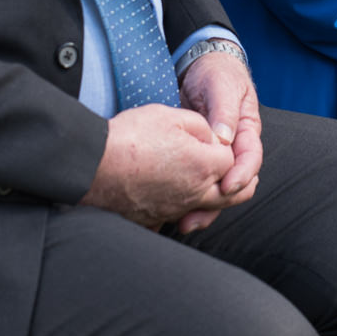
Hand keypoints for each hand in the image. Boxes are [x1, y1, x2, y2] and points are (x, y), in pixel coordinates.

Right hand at [80, 103, 235, 228]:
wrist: (93, 165)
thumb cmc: (130, 137)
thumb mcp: (169, 115)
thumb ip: (200, 126)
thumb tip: (212, 138)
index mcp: (203, 165)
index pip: (232, 161)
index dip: (225, 149)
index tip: (213, 142)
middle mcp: (194, 193)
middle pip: (231, 195)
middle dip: (240, 184)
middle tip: (243, 178)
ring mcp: (175, 210)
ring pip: (205, 210)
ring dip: (212, 198)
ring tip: (209, 185)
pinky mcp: (155, 220)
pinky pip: (176, 219)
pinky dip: (181, 211)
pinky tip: (173, 198)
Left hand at [177, 52, 261, 231]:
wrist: (199, 65)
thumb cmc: (216, 73)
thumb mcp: (221, 86)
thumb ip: (224, 112)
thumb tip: (225, 139)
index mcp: (247, 130)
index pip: (250, 158)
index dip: (241, 174)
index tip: (227, 186)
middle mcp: (234, 146)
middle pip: (234, 182)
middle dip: (219, 201)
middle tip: (197, 215)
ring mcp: (216, 154)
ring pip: (215, 187)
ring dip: (202, 206)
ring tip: (184, 222)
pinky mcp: (198, 157)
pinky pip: (197, 181)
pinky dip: (188, 195)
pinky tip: (173, 209)